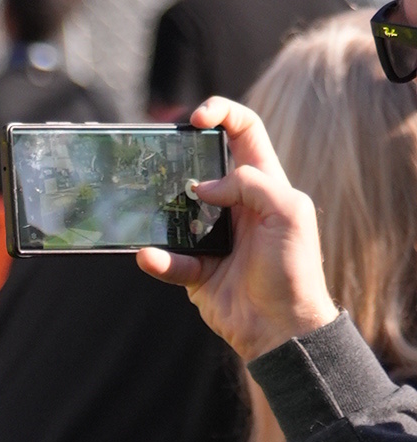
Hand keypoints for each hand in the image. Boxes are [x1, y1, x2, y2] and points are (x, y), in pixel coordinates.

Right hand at [142, 97, 333, 360]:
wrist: (282, 327)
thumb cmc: (294, 268)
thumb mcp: (288, 212)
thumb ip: (251, 185)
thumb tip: (202, 187)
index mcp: (264, 183)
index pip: (244, 131)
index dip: (222, 113)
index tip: (197, 119)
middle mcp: (235, 204)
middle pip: (201, 163)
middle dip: (179, 155)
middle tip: (160, 155)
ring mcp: (212, 236)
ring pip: (175, 210)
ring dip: (159, 209)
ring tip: (146, 206)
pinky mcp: (195, 269)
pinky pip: (167, 258)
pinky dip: (157, 259)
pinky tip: (149, 256)